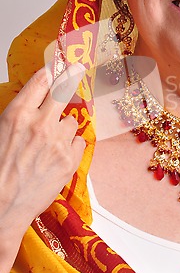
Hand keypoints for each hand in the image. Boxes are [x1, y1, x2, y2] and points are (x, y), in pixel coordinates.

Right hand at [0, 63, 85, 238]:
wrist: (1, 207)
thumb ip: (18, 116)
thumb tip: (31, 105)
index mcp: (17, 115)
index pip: (40, 82)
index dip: (50, 71)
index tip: (58, 65)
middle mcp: (40, 124)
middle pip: (63, 90)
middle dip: (71, 75)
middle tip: (77, 68)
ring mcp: (58, 142)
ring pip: (72, 121)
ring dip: (65, 127)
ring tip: (50, 143)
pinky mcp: (70, 160)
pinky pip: (79, 142)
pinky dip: (72, 146)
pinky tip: (59, 155)